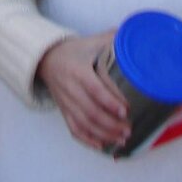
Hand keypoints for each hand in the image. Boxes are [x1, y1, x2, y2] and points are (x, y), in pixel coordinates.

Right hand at [37, 32, 130, 150]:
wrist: (46, 59)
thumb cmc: (73, 51)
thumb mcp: (90, 41)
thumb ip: (111, 39)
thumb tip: (135, 35)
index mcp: (78, 70)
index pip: (94, 89)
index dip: (110, 101)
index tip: (126, 110)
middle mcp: (70, 89)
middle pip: (90, 111)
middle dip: (111, 124)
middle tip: (129, 128)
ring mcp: (66, 102)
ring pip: (84, 124)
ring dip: (104, 134)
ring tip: (122, 139)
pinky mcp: (64, 111)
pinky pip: (74, 129)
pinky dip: (88, 140)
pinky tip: (102, 146)